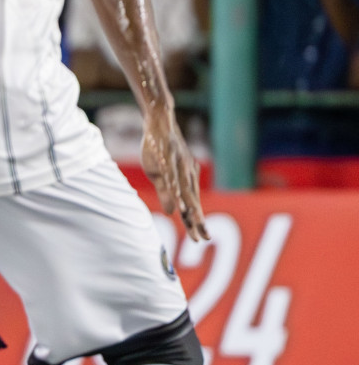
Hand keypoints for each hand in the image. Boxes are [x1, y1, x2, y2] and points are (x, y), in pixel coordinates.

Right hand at [141, 110, 206, 240]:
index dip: (196, 222)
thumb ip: (167, 193)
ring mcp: (178, 166)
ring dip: (189, 206)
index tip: (202, 239)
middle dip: (197, 220)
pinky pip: (172, 176)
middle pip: (193, 201)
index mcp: (185, 180)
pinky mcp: (167, 157)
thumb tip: (171, 212)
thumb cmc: (159, 150)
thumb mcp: (160, 175)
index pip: (192, 206)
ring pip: (185, 190)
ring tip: (191, 221)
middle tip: (204, 238)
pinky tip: (177, 198)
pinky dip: (176, 188)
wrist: (159, 124)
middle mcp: (187, 174)